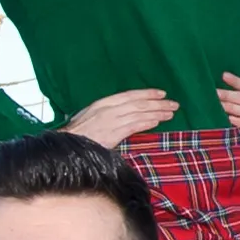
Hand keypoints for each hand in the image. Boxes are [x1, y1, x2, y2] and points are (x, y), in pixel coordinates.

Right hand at [59, 87, 176, 148]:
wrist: (66, 145)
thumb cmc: (76, 134)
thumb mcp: (89, 117)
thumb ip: (106, 113)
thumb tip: (123, 114)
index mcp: (102, 103)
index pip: (129, 95)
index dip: (147, 94)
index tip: (161, 94)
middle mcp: (108, 108)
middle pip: (138, 103)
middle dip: (158, 103)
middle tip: (173, 104)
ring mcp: (111, 120)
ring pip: (139, 113)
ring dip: (157, 113)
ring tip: (171, 113)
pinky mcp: (113, 132)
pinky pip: (134, 125)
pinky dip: (147, 122)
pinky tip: (157, 121)